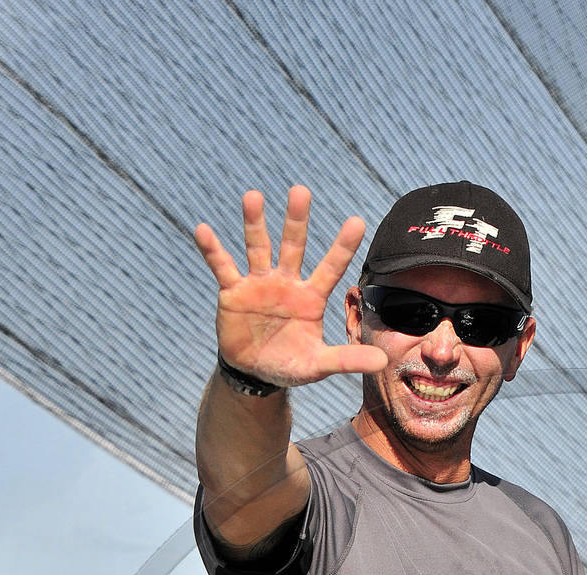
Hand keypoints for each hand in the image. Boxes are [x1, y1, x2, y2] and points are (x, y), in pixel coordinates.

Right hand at [193, 184, 386, 388]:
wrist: (255, 372)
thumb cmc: (291, 363)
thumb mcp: (319, 364)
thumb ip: (347, 359)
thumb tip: (383, 363)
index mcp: (311, 297)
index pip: (331, 268)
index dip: (343, 246)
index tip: (358, 221)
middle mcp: (286, 282)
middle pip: (293, 246)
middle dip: (296, 221)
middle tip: (301, 191)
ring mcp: (259, 283)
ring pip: (257, 247)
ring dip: (254, 223)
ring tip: (253, 196)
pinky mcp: (233, 291)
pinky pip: (222, 266)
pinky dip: (212, 249)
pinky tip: (203, 230)